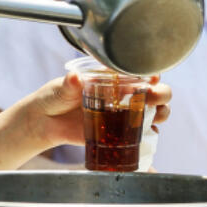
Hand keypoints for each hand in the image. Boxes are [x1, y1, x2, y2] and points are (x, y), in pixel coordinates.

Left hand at [30, 72, 171, 148]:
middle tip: (152, 98)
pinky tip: (147, 134)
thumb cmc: (53, 98)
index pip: (138, 71)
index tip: (153, 77)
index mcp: (111, 77)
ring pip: (154, 112)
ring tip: (154, 117)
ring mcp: (122, 114)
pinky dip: (149, 135)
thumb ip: (69, 84)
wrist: (45, 123)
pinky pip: (140, 134)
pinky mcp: (118, 133)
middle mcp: (122, 94)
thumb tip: (74, 78)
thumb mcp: (60, 88)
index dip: (152, 73)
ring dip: (161, 113)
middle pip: (154, 92)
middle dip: (161, 94)